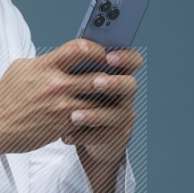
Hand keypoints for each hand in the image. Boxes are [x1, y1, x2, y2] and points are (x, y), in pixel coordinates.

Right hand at [0, 38, 138, 155]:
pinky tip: (102, 113)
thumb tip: (64, 56)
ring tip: (115, 95)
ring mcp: (61, 106)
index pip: (81, 48)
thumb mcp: (20, 69)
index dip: (97, 49)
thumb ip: (44, 61)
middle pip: (98, 74)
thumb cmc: (6, 97)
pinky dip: (97, 115)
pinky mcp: (63, 124)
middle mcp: (55, 84)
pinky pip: (89, 118)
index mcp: (44, 66)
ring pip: (99, 99)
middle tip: (119, 74)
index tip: (102, 53)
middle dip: (112, 75)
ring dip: (109, 98)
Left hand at [62, 46, 142, 164]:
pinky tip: (66, 136)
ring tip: (73, 117)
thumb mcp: (75, 82)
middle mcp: (124, 94)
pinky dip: (83, 136)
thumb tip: (61, 55)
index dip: (124, 57)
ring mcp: (123, 116)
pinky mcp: (116, 137)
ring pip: (117, 114)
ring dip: (94, 114)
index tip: (108, 57)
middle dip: (113, 83)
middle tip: (96, 83)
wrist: (81, 134)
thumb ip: (76, 69)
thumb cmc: (76, 99)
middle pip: (129, 85)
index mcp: (117, 74)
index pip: (131, 60)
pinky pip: (103, 136)